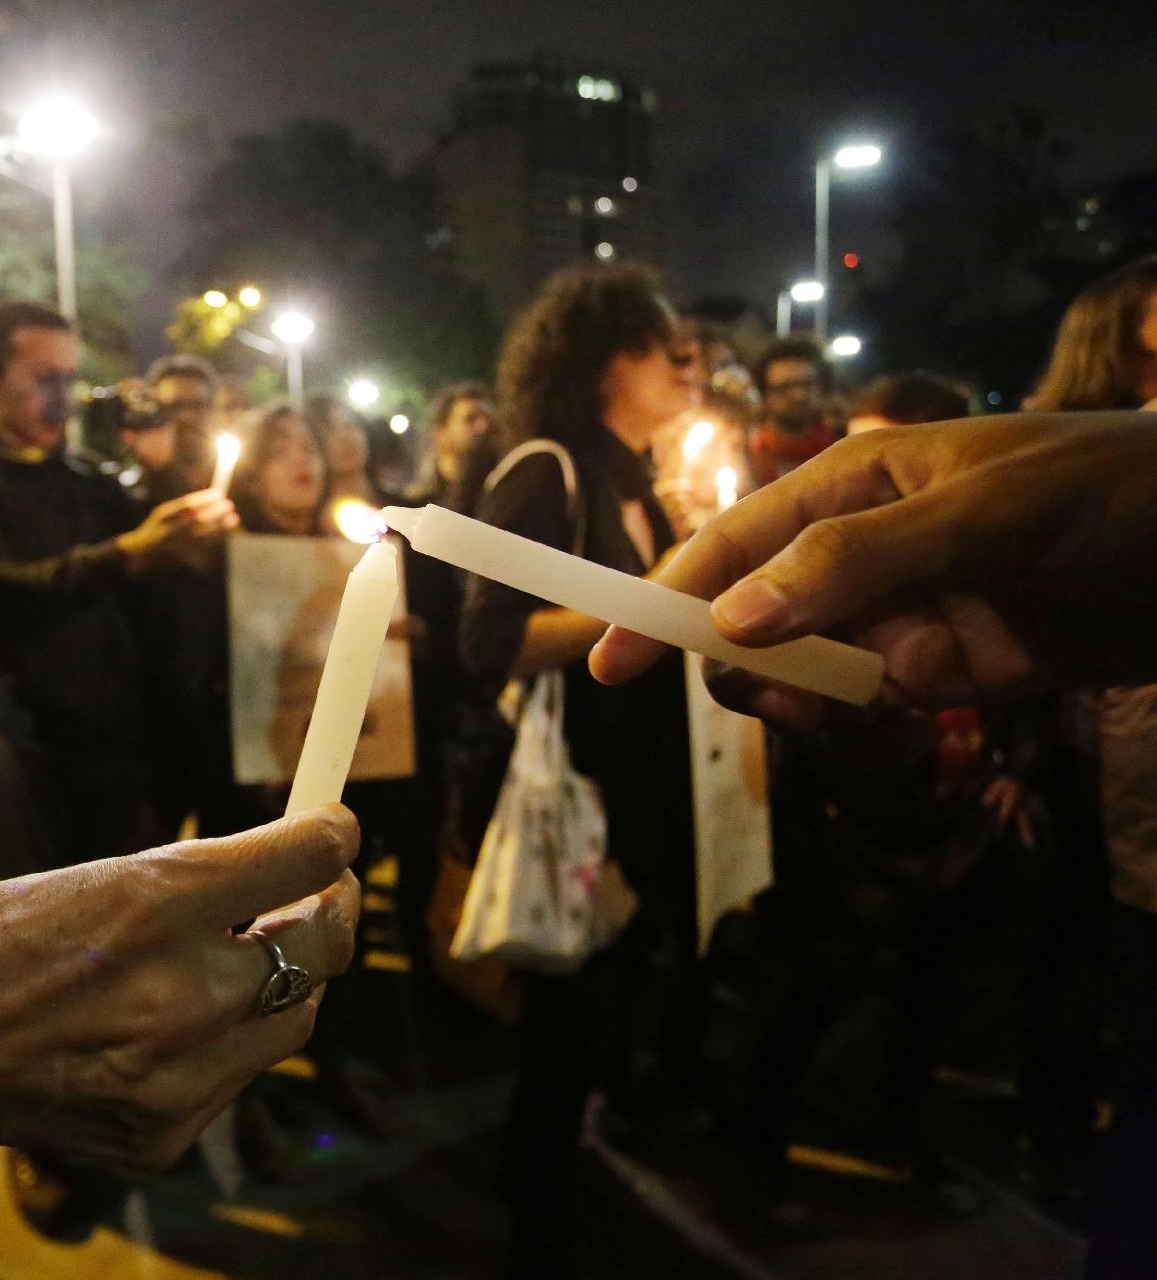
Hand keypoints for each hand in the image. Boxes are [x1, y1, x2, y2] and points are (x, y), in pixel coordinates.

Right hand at [0, 807, 361, 1189]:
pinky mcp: (166, 1132)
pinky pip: (239, 1074)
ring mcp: (176, 1075)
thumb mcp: (85, 880)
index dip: (331, 838)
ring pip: (295, 1017)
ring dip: (284, 979)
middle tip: (319, 892)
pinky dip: (229, 1041)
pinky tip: (179, 1022)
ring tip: (243, 954)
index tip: (335, 830)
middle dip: (330, 910)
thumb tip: (277, 864)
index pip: (302, 861)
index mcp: (150, 905)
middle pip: (321, 946)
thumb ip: (184, 881)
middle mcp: (177, 994)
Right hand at [117, 489, 239, 567]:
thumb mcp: (163, 513)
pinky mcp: (184, 557)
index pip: (187, 506)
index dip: (205, 499)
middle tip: (230, 505)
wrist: (142, 554)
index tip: (219, 493)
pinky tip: (226, 531)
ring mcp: (177, 546)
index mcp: (164, 518)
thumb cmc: (155, 528)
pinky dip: (217, 538)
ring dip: (221, 527)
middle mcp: (170, 532)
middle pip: (198, 521)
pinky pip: (205, 546)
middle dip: (216, 512)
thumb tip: (207, 498)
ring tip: (234, 518)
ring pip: (205, 535)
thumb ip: (182, 507)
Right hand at [590, 413, 1156, 726]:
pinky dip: (877, 723)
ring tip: (866, 709)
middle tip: (783, 698)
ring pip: (808, 674)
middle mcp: (860, 553)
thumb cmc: (1109, 489)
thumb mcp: (981, 510)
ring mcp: (902, 614)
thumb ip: (854, 563)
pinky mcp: (950, 670)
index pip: (730, 545)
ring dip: (816, 702)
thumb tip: (736, 622)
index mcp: (852, 485)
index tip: (609, 663)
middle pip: (751, 620)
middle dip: (745, 666)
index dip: (662, 600)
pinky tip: (927, 715)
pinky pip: (875, 707)